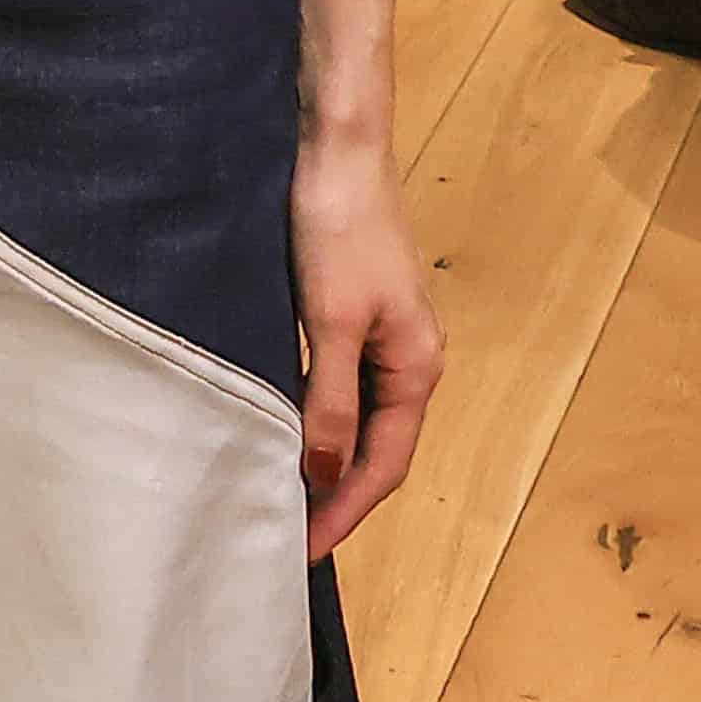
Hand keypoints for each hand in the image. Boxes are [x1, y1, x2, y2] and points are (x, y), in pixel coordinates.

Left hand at [292, 140, 440, 555]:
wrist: (337, 146)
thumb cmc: (337, 229)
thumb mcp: (331, 320)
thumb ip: (330, 400)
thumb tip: (325, 476)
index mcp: (416, 367)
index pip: (384, 465)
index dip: (345, 512)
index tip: (304, 555)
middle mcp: (411, 359)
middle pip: (378, 450)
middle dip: (339, 497)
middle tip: (289, 541)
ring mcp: (386, 335)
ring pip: (361, 419)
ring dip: (328, 460)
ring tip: (284, 499)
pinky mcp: (357, 311)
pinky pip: (343, 387)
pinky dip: (319, 419)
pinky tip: (286, 430)